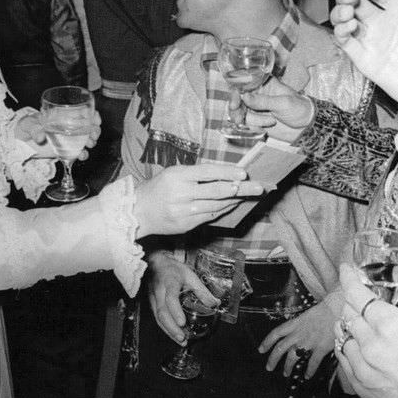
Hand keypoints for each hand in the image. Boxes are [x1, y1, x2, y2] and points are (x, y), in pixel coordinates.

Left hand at [15, 109, 101, 159]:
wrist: (21, 143)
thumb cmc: (25, 127)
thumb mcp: (29, 124)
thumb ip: (34, 129)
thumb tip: (40, 137)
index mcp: (63, 115)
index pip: (83, 111)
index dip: (93, 114)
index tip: (96, 120)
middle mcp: (69, 126)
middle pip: (89, 126)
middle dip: (95, 130)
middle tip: (93, 135)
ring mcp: (68, 138)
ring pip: (87, 138)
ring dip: (92, 141)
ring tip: (89, 145)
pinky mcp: (66, 150)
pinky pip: (78, 151)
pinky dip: (83, 154)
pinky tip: (82, 155)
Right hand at [133, 163, 265, 236]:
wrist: (138, 212)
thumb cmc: (159, 188)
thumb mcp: (173, 173)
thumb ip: (196, 174)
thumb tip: (226, 175)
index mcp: (177, 176)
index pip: (207, 172)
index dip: (226, 173)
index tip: (244, 173)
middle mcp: (181, 194)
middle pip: (216, 191)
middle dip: (240, 190)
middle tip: (259, 187)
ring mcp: (183, 212)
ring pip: (216, 205)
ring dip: (235, 200)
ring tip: (251, 194)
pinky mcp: (186, 225)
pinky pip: (210, 216)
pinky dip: (224, 209)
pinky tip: (234, 204)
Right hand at [147, 252, 218, 343]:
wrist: (155, 263)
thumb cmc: (173, 269)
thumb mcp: (190, 275)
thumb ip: (201, 290)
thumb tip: (214, 304)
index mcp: (169, 282)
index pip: (170, 299)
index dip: (175, 312)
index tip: (182, 323)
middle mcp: (159, 292)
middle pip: (162, 312)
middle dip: (172, 327)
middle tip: (183, 338)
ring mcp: (153, 299)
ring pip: (158, 318)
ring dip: (169, 331)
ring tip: (181, 341)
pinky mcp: (152, 304)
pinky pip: (157, 318)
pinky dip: (166, 329)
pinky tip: (174, 336)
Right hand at [240, 77, 313, 143]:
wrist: (307, 127)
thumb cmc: (299, 109)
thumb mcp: (283, 103)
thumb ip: (263, 101)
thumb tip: (244, 97)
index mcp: (264, 83)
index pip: (244, 84)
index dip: (235, 93)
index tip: (235, 103)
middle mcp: (257, 94)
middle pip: (237, 99)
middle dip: (237, 110)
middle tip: (240, 118)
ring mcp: (255, 107)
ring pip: (240, 113)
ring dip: (252, 120)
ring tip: (269, 122)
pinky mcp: (256, 120)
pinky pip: (246, 123)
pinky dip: (253, 127)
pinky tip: (266, 127)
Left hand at [258, 296, 339, 377]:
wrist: (337, 310)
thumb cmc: (323, 311)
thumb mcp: (306, 316)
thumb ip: (298, 326)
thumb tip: (293, 334)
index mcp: (294, 324)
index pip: (276, 333)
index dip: (266, 342)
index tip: (261, 350)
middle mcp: (298, 334)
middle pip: (280, 348)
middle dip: (273, 359)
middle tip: (269, 368)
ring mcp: (308, 342)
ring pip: (293, 357)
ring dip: (288, 367)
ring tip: (285, 373)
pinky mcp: (320, 348)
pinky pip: (312, 363)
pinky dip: (309, 371)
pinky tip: (307, 376)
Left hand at [333, 264, 397, 397]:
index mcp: (391, 326)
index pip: (358, 293)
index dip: (349, 277)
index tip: (347, 269)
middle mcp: (371, 346)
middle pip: (348, 311)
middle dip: (356, 299)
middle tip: (368, 297)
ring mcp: (364, 369)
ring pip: (343, 333)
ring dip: (352, 323)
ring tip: (369, 322)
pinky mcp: (362, 387)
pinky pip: (344, 357)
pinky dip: (349, 345)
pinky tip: (363, 343)